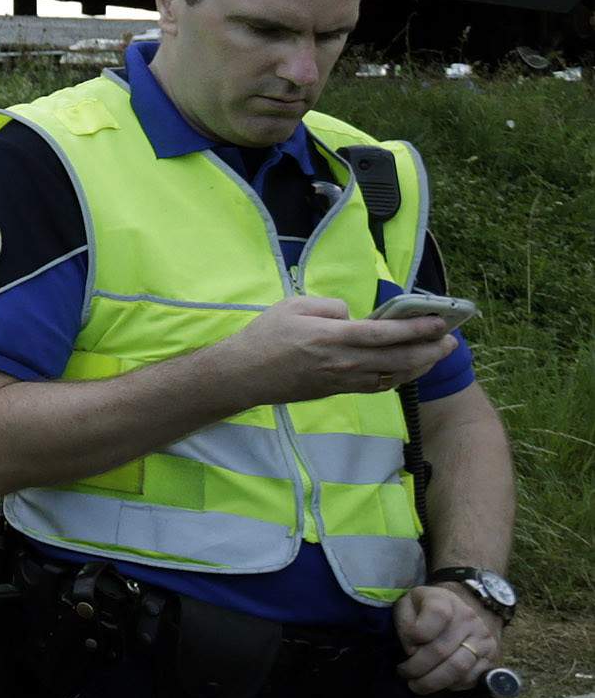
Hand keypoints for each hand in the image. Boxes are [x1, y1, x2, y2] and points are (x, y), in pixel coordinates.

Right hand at [213, 296, 453, 406]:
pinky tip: (409, 370)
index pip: (385, 333)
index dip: (416, 328)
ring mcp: (344, 380)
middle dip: (430, 349)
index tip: (439, 321)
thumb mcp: (292, 306)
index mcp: (332, 337)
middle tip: (451, 339)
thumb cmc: (265, 336)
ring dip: (421, 365)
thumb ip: (328, 306)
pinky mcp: (340, 391)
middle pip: (399, 358)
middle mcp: (344, 362)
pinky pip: (379, 386)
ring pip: (394, 375)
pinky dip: (401, 378)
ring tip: (437, 354)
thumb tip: (352, 315)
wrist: (245, 375)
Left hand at [394, 583, 504, 696]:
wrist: (466, 607)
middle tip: (404, 674)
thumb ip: (405, 622)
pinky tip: (437, 682)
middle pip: (442, 650)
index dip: (416, 633)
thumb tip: (412, 650)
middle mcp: (468, 619)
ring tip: (417, 685)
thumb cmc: (427, 609)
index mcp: (444, 600)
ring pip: (459, 668)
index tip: (405, 646)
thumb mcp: (408, 603)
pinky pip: (471, 678)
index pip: (436, 614)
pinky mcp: (491, 657)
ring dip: (433, 682)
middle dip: (418, 667)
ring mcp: (482, 639)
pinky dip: (451, 685)